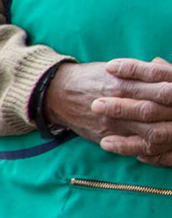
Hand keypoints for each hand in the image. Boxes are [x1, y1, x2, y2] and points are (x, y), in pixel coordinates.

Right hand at [44, 58, 171, 164]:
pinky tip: (158, 146)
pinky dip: (150, 148)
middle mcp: (122, 101)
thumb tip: (167, 69)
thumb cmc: (91, 78)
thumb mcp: (118, 69)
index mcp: (128, 81)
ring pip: (153, 132)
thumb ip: (145, 73)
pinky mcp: (107, 135)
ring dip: (167, 134)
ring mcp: (115, 121)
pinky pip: (134, 146)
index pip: (165, 88)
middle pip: (161, 111)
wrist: (57, 93)